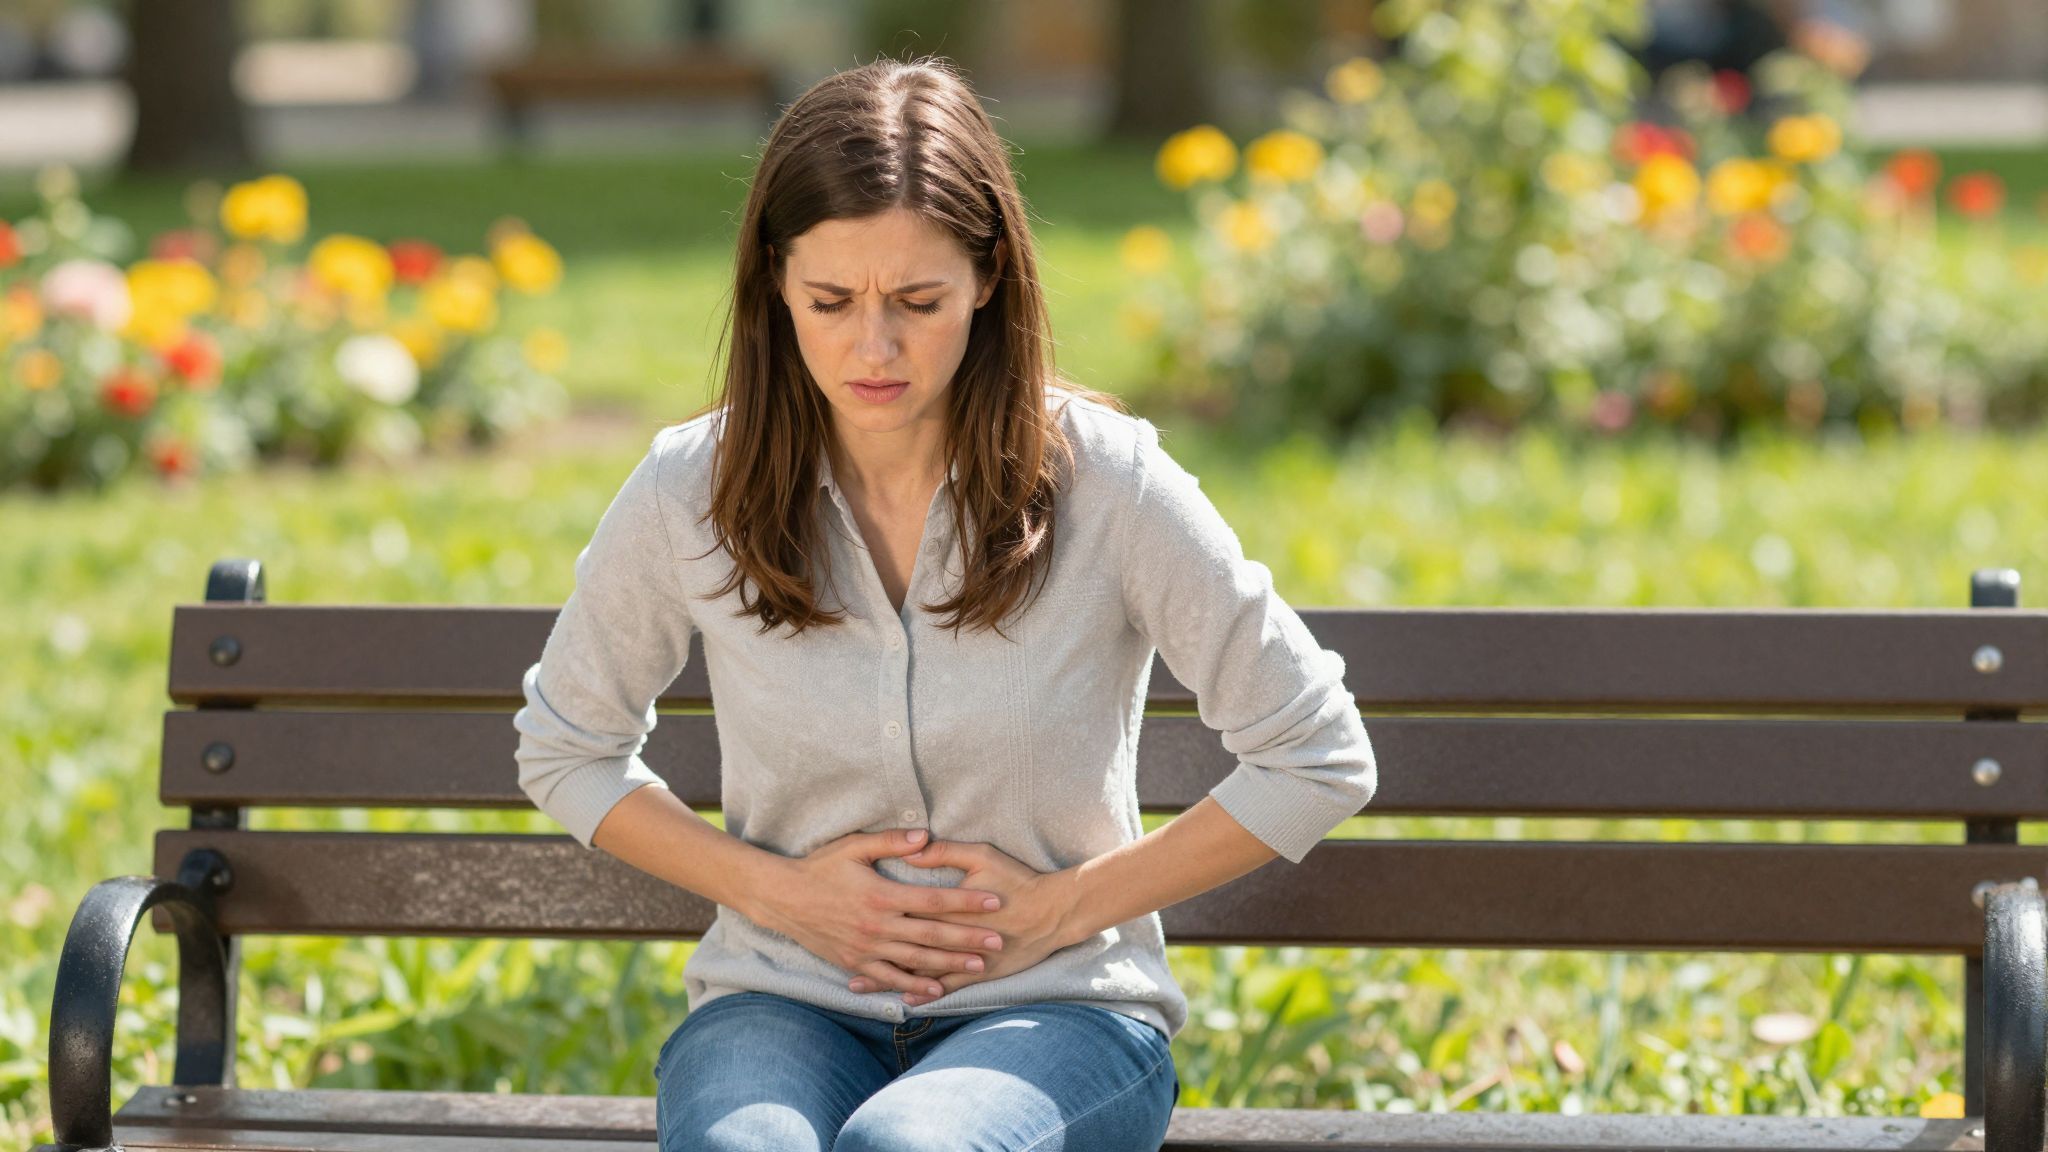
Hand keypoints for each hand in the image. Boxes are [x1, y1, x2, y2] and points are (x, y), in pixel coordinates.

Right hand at [752, 828, 1011, 1000]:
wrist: (782, 899)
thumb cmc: (819, 868)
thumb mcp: (853, 846)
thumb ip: (891, 842)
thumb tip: (926, 836)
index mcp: (882, 895)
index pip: (934, 900)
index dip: (967, 902)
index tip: (994, 903)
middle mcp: (877, 925)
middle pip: (932, 934)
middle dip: (969, 939)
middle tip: (999, 942)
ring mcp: (866, 948)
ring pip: (916, 960)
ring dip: (950, 964)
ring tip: (980, 966)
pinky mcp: (854, 963)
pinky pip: (889, 978)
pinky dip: (913, 985)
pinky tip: (935, 989)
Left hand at [847, 838, 1079, 1006]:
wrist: (1054, 912)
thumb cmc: (1017, 880)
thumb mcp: (982, 856)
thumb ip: (946, 852)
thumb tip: (915, 846)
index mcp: (944, 905)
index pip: (902, 909)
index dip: (871, 910)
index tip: (841, 909)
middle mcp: (949, 936)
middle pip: (901, 944)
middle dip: (868, 948)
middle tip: (835, 950)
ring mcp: (963, 959)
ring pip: (916, 971)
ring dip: (885, 978)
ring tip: (855, 983)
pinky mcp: (977, 974)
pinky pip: (942, 986)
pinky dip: (920, 992)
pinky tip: (902, 997)